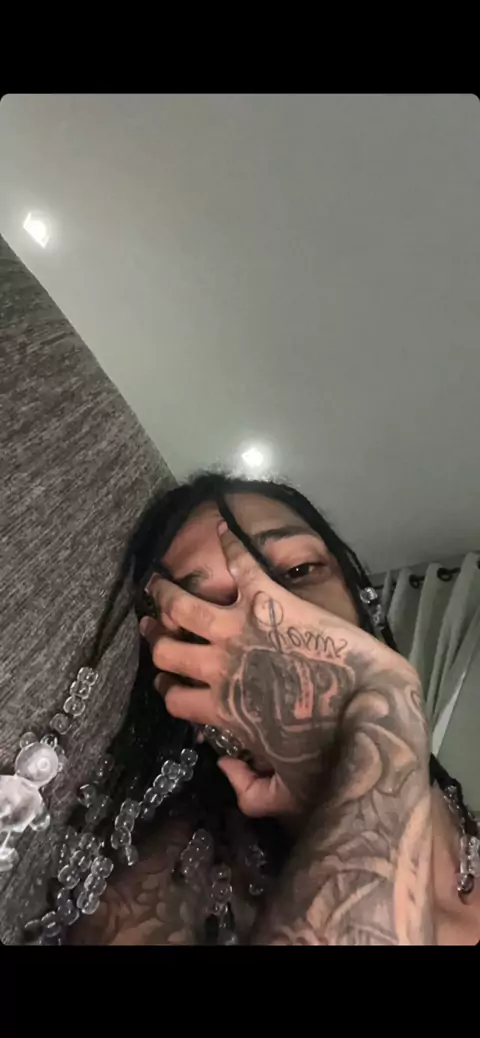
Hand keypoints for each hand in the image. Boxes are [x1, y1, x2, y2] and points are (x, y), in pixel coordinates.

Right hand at [142, 522, 418, 818]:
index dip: (169, 692)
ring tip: (156, 584)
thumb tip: (224, 767)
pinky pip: (242, 564)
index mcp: (223, 708)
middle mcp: (221, 665)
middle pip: (169, 652)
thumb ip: (249, 791)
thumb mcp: (286, 795)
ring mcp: (241, 629)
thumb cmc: (331, 756)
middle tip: (154, 629)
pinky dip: (230, 543)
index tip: (171, 686)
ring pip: (184, 608)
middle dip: (158, 643)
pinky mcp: (268, 600)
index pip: (175, 698)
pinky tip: (223, 525)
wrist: (367, 708)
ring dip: (166, 595)